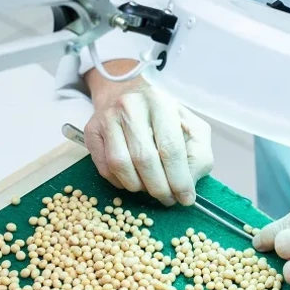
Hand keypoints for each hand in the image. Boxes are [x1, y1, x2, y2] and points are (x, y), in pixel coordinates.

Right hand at [84, 66, 212, 206]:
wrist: (125, 90)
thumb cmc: (163, 114)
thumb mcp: (191, 126)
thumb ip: (198, 154)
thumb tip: (188, 183)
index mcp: (160, 103)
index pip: (170, 148)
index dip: (179, 179)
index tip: (186, 198)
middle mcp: (131, 107)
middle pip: (144, 159)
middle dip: (159, 188)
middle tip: (168, 199)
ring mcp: (107, 119)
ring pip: (120, 165)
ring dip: (139, 187)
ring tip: (151, 190)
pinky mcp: (91, 132)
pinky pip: (104, 168)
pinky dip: (121, 182)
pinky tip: (134, 180)